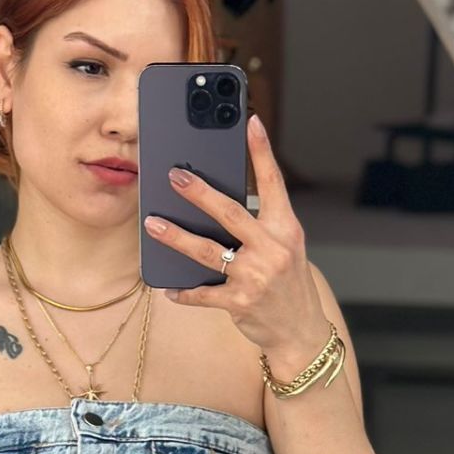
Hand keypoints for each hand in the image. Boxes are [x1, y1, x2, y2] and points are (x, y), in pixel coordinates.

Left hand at [142, 112, 326, 365]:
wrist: (299, 330)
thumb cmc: (288, 283)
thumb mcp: (285, 247)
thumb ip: (260, 225)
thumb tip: (217, 203)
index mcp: (285, 229)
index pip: (274, 183)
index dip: (262, 152)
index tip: (250, 122)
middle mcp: (272, 249)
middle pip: (230, 213)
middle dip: (199, 193)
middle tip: (174, 176)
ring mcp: (255, 277)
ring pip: (207, 251)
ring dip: (176, 237)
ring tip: (153, 224)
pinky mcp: (239, 302)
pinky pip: (203, 294)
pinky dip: (184, 292)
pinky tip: (168, 287)